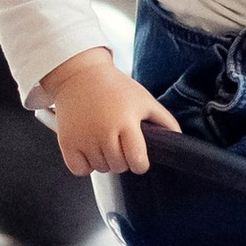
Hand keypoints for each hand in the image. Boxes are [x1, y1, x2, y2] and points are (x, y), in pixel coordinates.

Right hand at [40, 49, 181, 176]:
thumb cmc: (113, 87)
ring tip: (102, 138)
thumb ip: (164, 120)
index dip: (140, 163)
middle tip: (118, 141)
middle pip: (119, 167)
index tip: (137, 156)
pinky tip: (88, 147)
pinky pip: (80, 169)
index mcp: (126, 123)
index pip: (137, 162)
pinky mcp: (67, 143)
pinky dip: (85, 164)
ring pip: (100, 169)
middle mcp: (104, 132)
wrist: (79, 76)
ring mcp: (84, 139)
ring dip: (104, 160)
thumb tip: (178, 138)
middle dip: (122, 159)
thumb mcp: (144, 99)